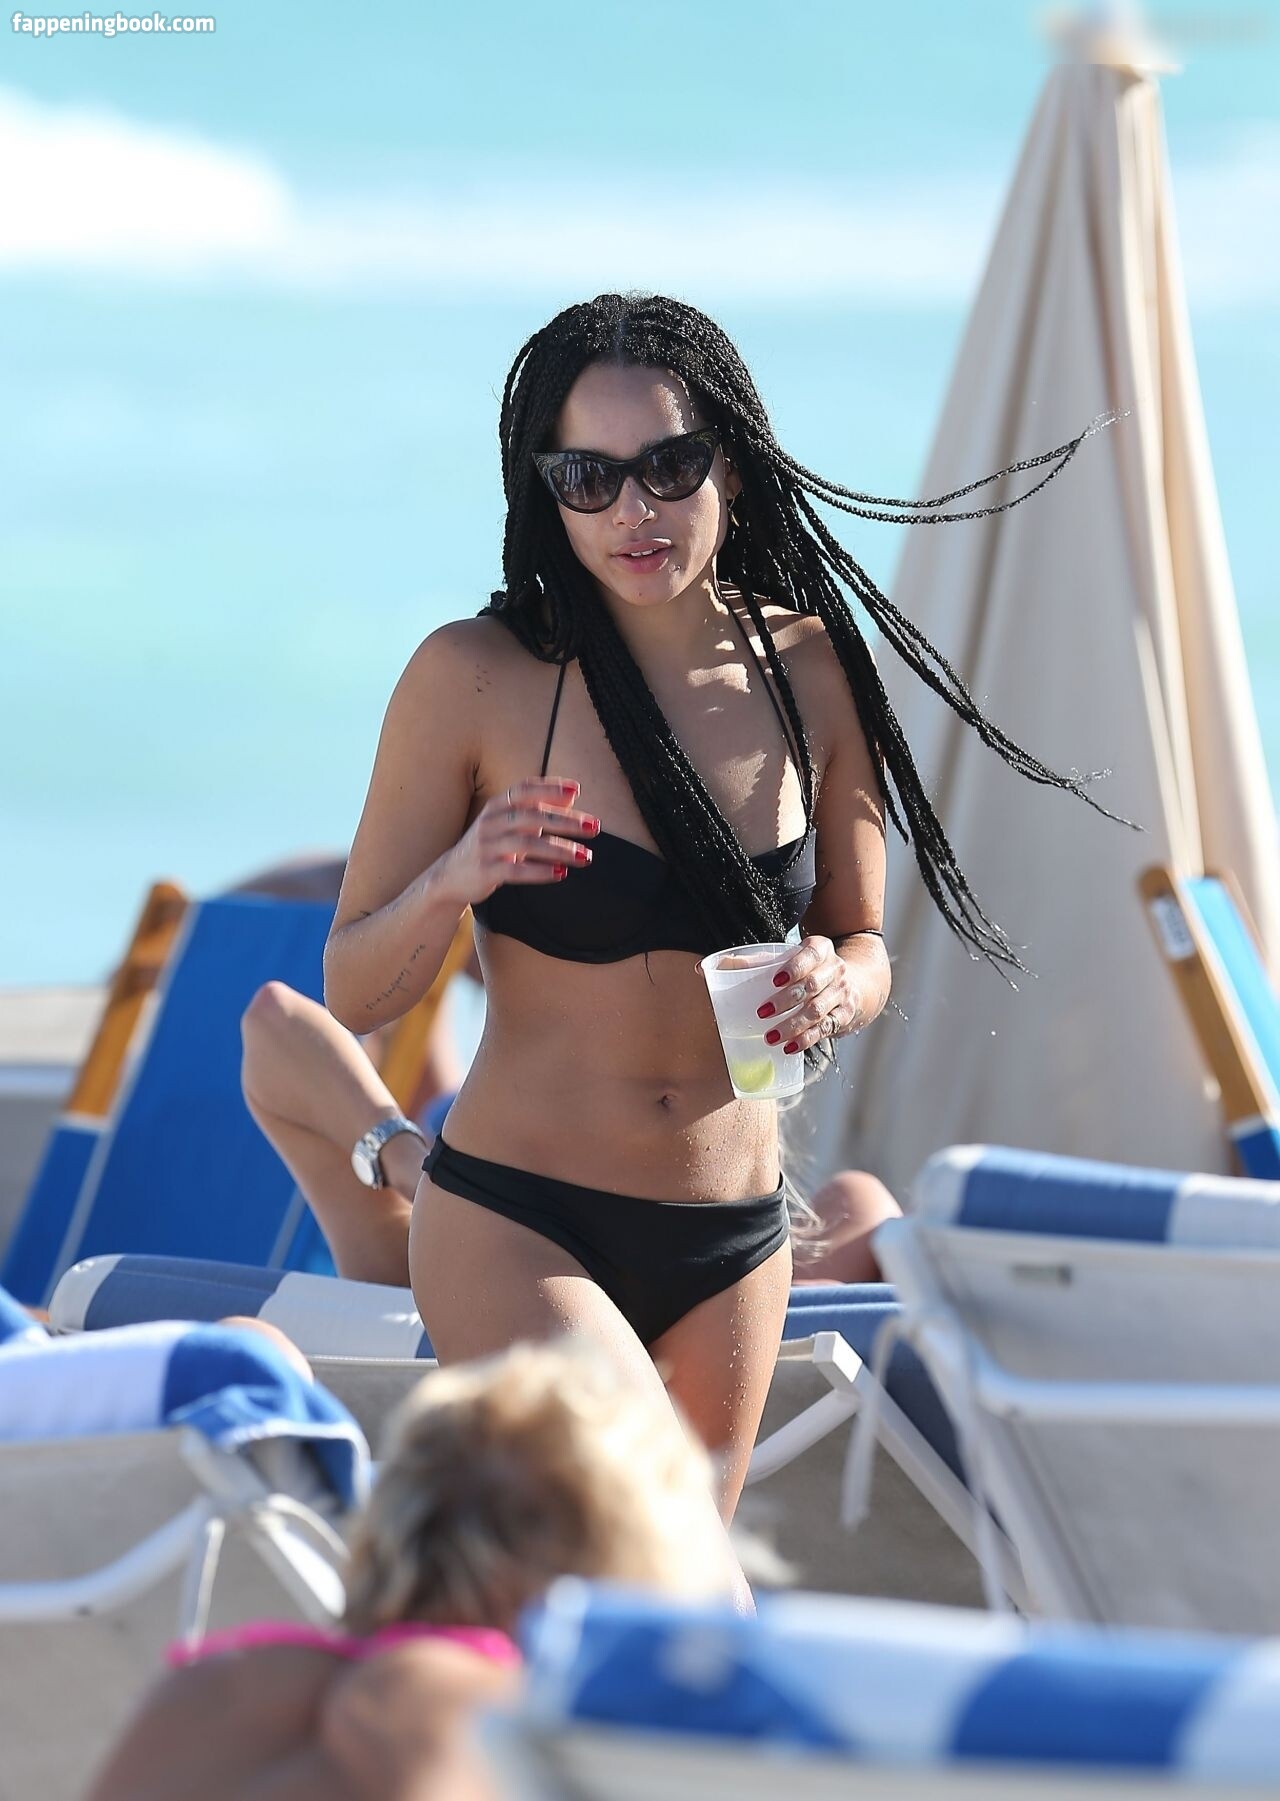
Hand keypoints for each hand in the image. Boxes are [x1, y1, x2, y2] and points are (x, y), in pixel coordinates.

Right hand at [435, 777, 600, 908]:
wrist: (451, 876)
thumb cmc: (490, 846)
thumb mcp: (509, 823)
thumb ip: (537, 808)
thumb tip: (572, 794)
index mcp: (496, 806)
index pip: (524, 789)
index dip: (549, 787)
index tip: (576, 790)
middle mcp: (490, 822)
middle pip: (531, 816)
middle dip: (565, 821)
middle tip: (594, 827)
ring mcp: (486, 846)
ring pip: (526, 844)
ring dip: (559, 849)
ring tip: (585, 856)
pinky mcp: (485, 871)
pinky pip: (515, 871)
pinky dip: (540, 872)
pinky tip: (561, 873)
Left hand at [754, 934, 861, 1054]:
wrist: (851, 983)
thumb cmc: (810, 970)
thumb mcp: (791, 958)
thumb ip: (758, 962)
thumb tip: (715, 967)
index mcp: (821, 949)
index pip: (810, 955)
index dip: (794, 968)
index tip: (775, 981)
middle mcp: (835, 969)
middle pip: (812, 986)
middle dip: (786, 1000)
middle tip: (763, 1012)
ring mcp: (842, 993)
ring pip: (818, 1011)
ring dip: (793, 1025)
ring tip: (771, 1036)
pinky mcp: (844, 1016)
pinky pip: (825, 1029)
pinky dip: (806, 1039)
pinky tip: (789, 1046)